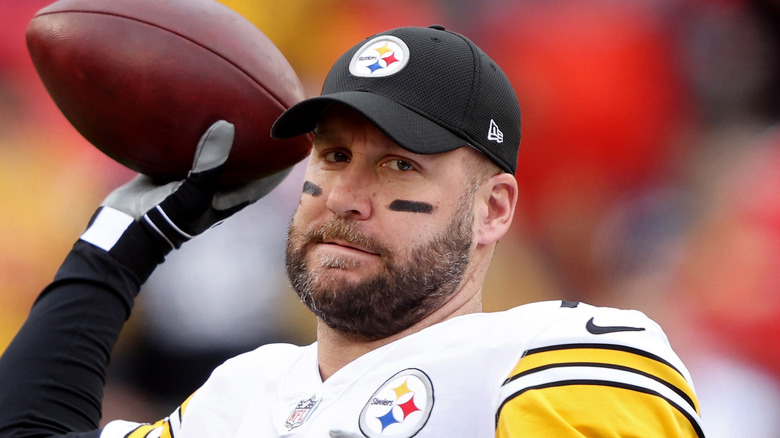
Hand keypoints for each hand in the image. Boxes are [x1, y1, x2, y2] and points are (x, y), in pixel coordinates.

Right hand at [80, 120, 290, 279]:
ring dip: (224, 134)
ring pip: (215, 153)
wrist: (121, 232)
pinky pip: (185, 147)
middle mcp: (213, 188)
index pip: (266, 179)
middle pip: (244, 162)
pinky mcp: (167, 171)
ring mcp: (190, 180)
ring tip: (232, 104)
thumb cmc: (162, 221)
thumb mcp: (189, 194)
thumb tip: (226, 126)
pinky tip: (186, 106)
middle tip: (270, 113)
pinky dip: (189, 131)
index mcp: (228, 198)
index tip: (298, 138)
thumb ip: (208, 164)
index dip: (282, 162)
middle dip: (257, 142)